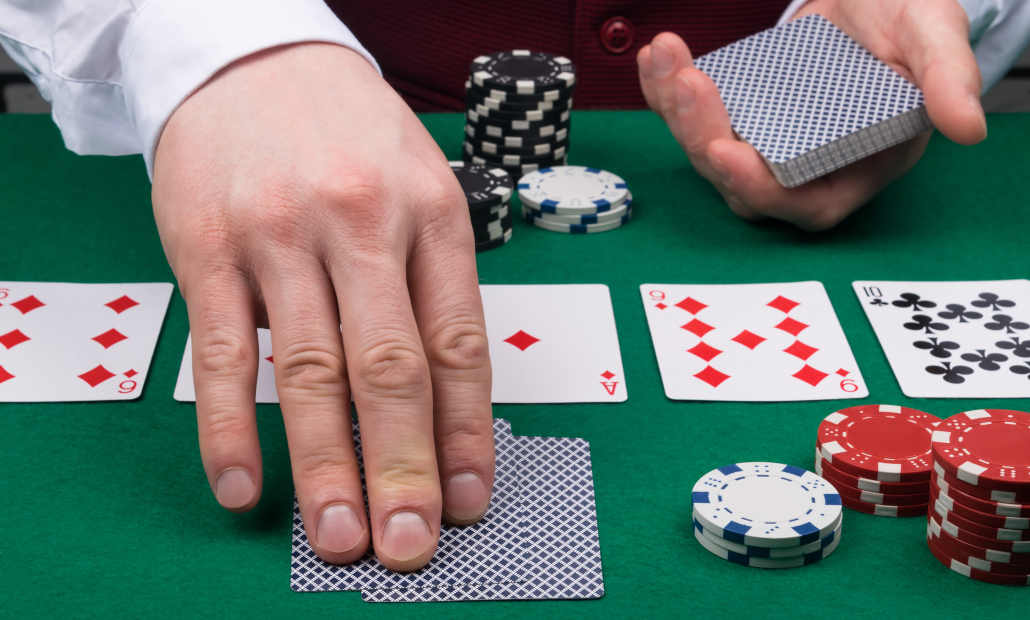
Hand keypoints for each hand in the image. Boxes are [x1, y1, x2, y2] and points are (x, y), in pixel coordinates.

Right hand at [152, 43, 494, 570]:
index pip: (458, 343)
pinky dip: (231, 426)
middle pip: (391, 368)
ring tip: (340, 534)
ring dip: (326, 465)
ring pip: (310, 370)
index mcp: (433, 214)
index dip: (465, 432)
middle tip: (409, 543)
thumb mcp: (420, 185)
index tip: (468, 499)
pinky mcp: (208, 246)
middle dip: (404, 466)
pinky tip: (243, 484)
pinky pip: (223, 351)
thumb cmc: (350, 134)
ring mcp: (281, 237)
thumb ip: (432, 283)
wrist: (253, 57)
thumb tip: (445, 401)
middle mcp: (362, 225)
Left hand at [637, 0, 986, 229]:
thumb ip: (947, 79)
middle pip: (738, 180)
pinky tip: (654, 57)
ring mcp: (761, 142)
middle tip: (691, 84)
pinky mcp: (734, 113)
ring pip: (705, 149)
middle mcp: (800, 166)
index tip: (727, 153)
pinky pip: (689, 115)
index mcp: (851, 168)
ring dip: (677, 111)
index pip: (801, 204)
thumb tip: (967, 126)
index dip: (760, 189)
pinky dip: (662, 90)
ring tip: (668, 57)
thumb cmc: (906, 24)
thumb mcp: (933, 38)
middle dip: (704, 136)